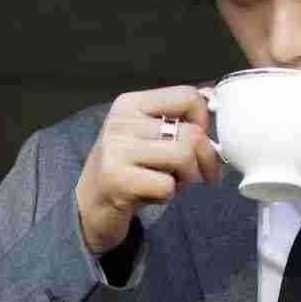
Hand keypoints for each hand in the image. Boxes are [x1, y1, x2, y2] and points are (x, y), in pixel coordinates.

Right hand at [76, 85, 221, 255]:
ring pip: (183, 156)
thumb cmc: (127, 170)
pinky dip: (168, 195)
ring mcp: (117, 150)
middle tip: (204, 174)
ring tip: (172, 182)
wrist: (89, 205)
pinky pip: (167, 186)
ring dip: (187, 177)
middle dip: (206, 158)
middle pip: (191, 132)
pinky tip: (151, 194)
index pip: (187, 96)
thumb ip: (175, 118)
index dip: (204, 121)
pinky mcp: (118, 180)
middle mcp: (122, 122)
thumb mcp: (146, 135)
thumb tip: (211, 98)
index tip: (201, 140)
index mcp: (130, 103)